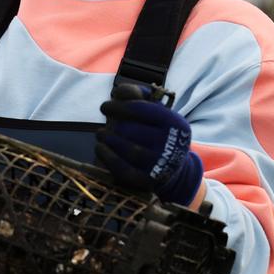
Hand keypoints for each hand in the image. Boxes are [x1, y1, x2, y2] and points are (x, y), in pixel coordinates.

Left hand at [97, 83, 202, 205]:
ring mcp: (159, 164)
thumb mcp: (155, 111)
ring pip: (127, 149)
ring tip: (100, 135)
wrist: (173, 168)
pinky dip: (107, 156)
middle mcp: (169, 143)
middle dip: (112, 125)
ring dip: (107, 139)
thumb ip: (138, 96)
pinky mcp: (147, 181)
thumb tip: (119, 92)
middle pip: (131, 129)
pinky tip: (100, 148)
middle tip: (104, 125)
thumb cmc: (158, 132)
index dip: (117, 106)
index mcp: (173, 122)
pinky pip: (122, 169)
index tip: (105, 107)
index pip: (139, 109)